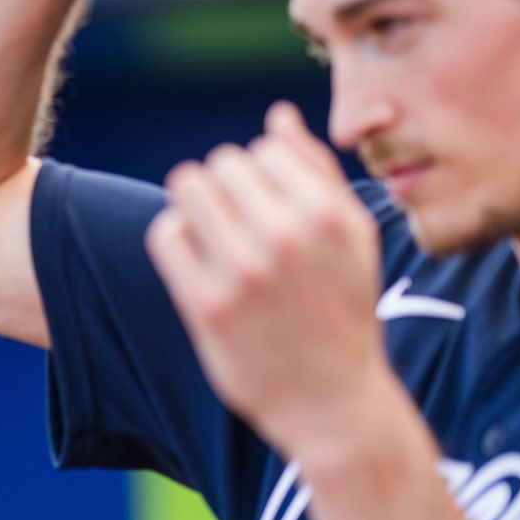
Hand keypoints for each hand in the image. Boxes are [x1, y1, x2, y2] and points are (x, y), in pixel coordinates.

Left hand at [146, 103, 397, 462]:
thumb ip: (317, 173)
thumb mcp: (354, 239)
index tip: (265, 207)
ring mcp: (243, 272)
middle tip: (234, 226)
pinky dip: (174, 238)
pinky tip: (193, 260)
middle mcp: (287, 237)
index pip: (264, 147)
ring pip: (187, 189)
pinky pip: (165, 235)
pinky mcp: (205, 305)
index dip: (258, 174)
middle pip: (220, 164)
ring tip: (212, 237)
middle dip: (223, 187)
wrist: (332, 402)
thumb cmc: (343, 312)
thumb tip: (278, 116)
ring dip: (193, 206)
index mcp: (329, 214)